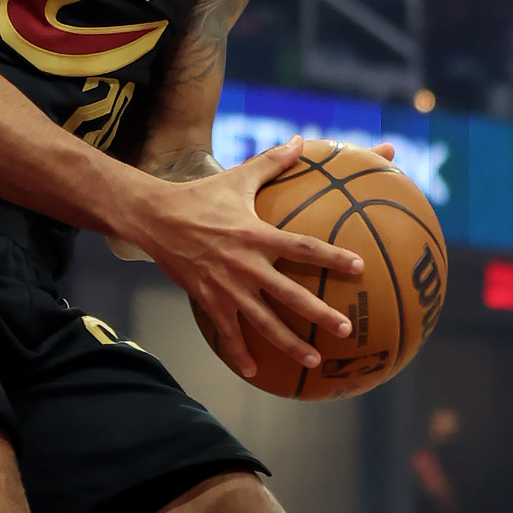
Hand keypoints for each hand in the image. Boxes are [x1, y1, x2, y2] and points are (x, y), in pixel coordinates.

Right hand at [134, 137, 367, 380]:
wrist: (154, 218)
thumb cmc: (200, 196)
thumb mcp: (237, 178)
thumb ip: (272, 163)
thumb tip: (298, 140)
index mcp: (257, 235)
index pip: (303, 247)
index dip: (333, 257)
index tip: (359, 268)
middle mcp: (245, 265)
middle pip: (289, 294)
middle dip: (319, 313)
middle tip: (345, 329)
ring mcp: (226, 287)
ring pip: (263, 322)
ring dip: (290, 343)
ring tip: (315, 359)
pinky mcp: (208, 300)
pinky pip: (226, 332)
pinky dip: (239, 353)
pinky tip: (254, 371)